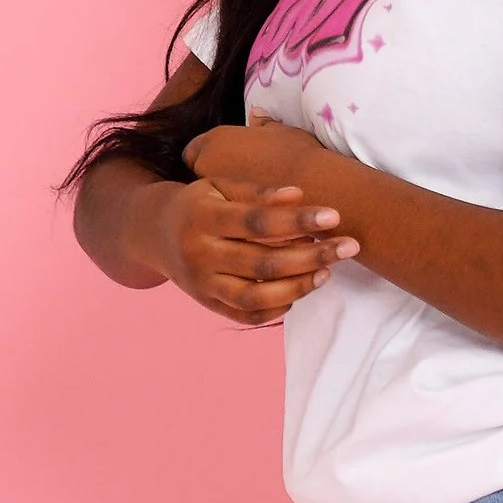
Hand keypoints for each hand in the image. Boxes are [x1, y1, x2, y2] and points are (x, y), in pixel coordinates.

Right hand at [168, 126, 359, 323]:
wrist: (153, 233)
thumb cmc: (200, 204)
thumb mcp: (219, 186)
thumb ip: (257, 192)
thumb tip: (299, 195)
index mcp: (202, 217)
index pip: (257, 222)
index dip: (297, 220)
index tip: (334, 215)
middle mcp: (199, 254)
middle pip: (263, 263)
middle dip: (312, 256)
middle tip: (349, 246)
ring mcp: (203, 284)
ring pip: (257, 296)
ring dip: (298, 287)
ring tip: (327, 272)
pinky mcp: (208, 304)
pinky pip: (247, 316)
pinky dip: (278, 309)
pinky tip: (300, 291)